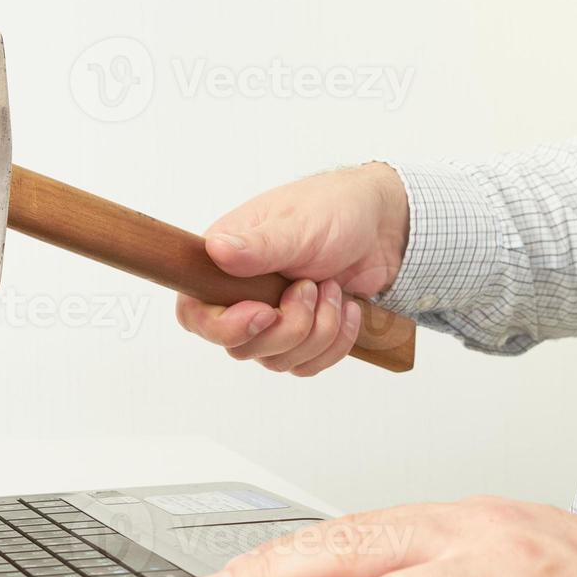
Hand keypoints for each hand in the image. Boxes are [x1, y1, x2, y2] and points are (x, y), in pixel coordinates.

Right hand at [176, 162, 408, 375]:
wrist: (382, 227)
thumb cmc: (334, 211)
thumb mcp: (298, 225)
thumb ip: (259, 246)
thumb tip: (216, 250)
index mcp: (223, 264)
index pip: (195, 316)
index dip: (225, 327)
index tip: (265, 312)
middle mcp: (239, 296)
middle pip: (242, 348)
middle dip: (289, 326)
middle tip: (311, 285)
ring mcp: (270, 320)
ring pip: (277, 360)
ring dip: (318, 330)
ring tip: (333, 289)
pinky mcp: (300, 337)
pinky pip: (307, 365)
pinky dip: (335, 342)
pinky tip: (348, 308)